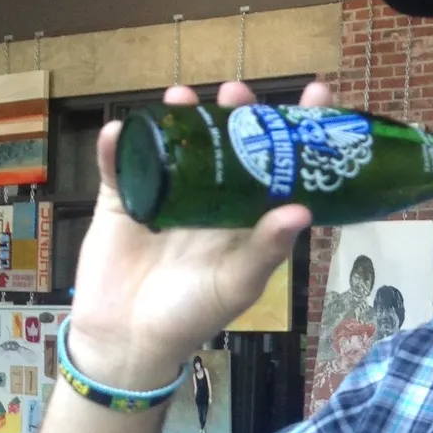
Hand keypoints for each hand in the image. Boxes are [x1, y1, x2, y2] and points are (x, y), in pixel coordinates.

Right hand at [66, 78, 332, 389]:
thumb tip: (302, 211)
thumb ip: (267, 249)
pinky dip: (116, 148)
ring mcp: (164, 197)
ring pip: (174, 145)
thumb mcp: (237, 284)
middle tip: (237, 91)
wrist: (127, 342)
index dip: (297, 130)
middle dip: (236, 113)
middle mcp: (210, 200)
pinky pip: (118, 167)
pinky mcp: (121, 202)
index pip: (279, 165)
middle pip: (228, 143)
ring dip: (178, 117)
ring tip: (182, 96)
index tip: (316, 92)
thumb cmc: (191, 316)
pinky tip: (118, 131)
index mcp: (245, 217)